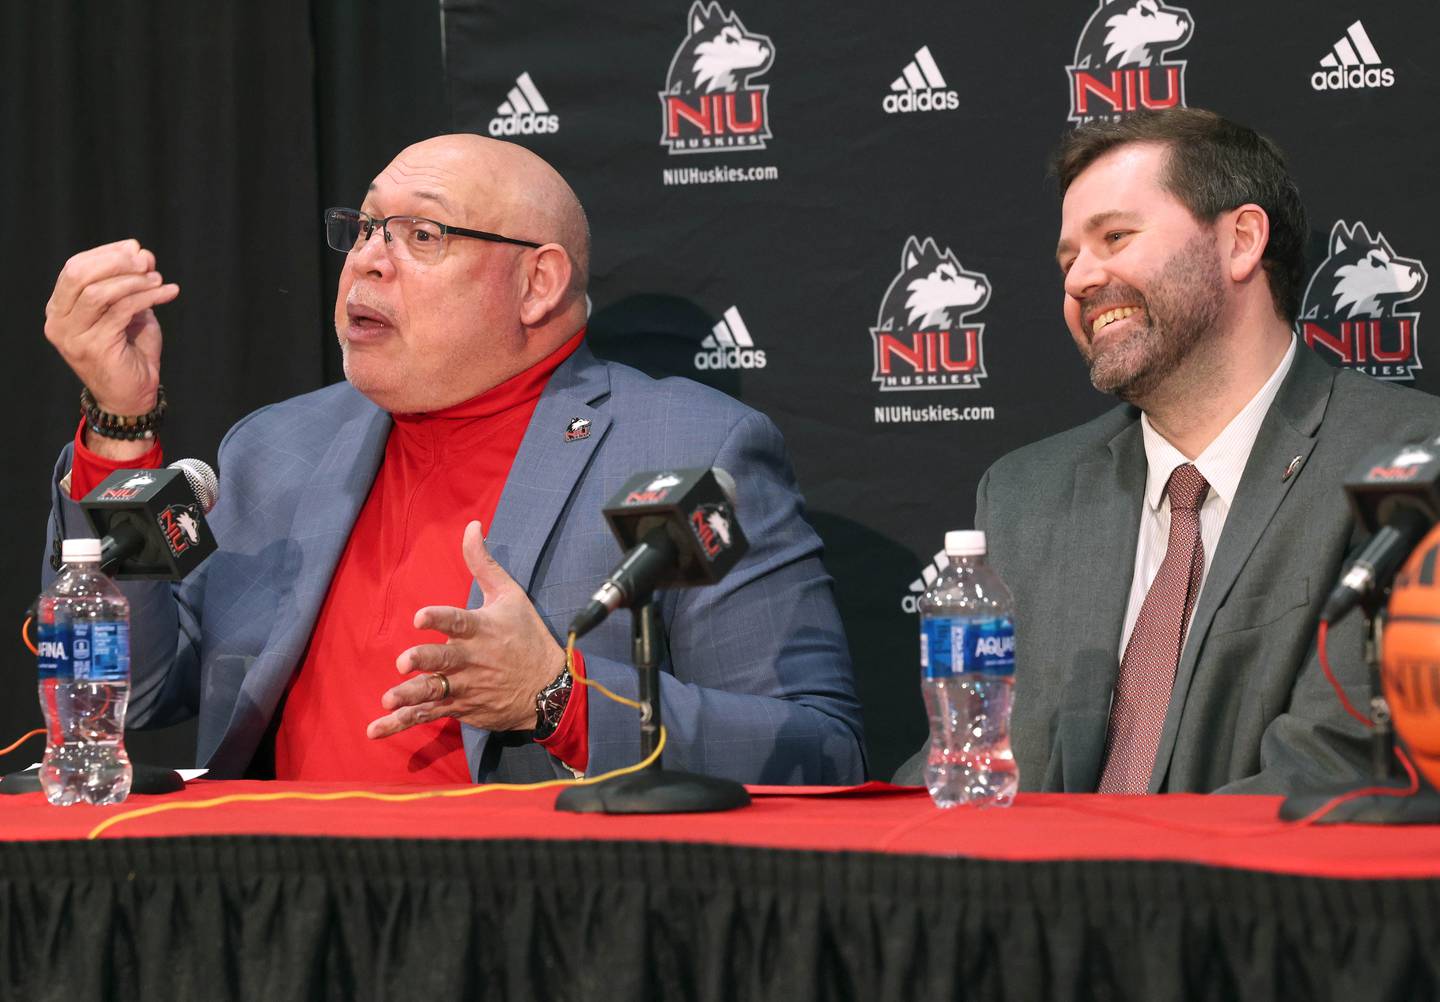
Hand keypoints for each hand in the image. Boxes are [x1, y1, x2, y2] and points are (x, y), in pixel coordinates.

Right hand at [44, 238, 178, 415]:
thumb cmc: (130, 351)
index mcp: (59, 308)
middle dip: (115, 261)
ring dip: (133, 280)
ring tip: (159, 279)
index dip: (106, 253)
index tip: (136, 249)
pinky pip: (121, 311)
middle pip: (79, 274)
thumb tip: (142, 253)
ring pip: (99, 292)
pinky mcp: (94, 347)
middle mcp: (58, 321)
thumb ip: (130, 283)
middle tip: (146, 260)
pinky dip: (147, 297)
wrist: (133, 395)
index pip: (74, 268)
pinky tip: (168, 293)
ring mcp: (73, 336)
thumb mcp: (128, 310)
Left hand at [367, 520, 566, 738]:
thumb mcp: (510, 596)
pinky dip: (401, 723)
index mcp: (482, 630)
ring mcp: (466, 688)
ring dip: (410, 696)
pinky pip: (428, 716)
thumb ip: (483, 563)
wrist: (549, 689)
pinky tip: (374, 730)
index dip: (439, 619)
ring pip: (434, 693)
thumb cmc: (527, 637)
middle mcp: (472, 661)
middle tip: (403, 664)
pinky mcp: (461, 708)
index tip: (419, 618)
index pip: (458, 622)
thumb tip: (471, 527)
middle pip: (444, 661)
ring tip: (389, 700)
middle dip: (423, 663)